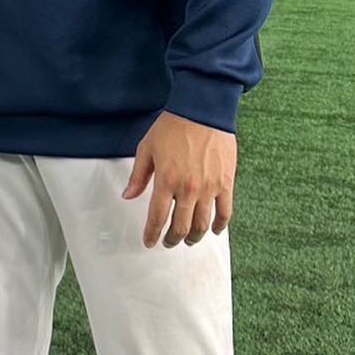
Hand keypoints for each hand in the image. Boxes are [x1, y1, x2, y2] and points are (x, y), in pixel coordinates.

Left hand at [123, 111, 236, 248]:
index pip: (157, 217)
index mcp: (165, 180)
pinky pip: (225, 212)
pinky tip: (214, 230)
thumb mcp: (147, 148)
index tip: (149, 242)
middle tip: (168, 242)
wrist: (202, 112)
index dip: (152, 234)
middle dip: (172, 239)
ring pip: (202, 224)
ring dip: (194, 237)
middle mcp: (187, 189)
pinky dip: (220, 226)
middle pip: (180, 226)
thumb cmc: (172, 127)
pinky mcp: (226, 183)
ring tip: (188, 239)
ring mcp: (209, 188)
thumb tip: (128, 196)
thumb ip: (138, 176)